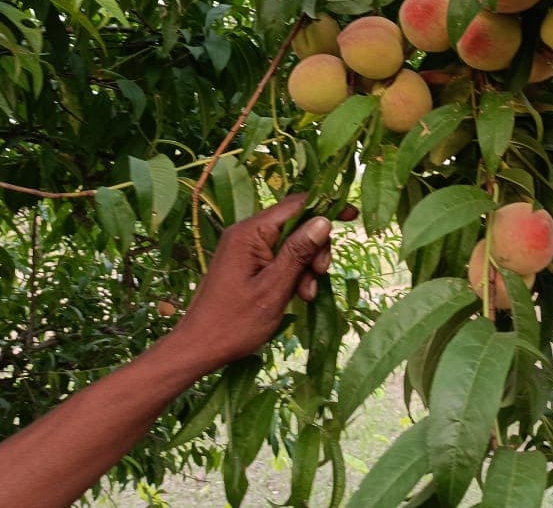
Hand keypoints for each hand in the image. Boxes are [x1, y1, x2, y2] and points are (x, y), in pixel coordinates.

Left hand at [164, 193, 355, 375]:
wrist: (198, 347)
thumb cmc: (234, 322)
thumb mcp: (274, 288)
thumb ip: (298, 252)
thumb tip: (324, 220)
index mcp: (250, 233)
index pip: (296, 205)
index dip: (326, 208)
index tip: (354, 218)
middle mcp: (246, 233)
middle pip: (296, 224)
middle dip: (315, 249)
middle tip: (319, 276)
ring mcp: (245, 248)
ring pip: (291, 243)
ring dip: (305, 266)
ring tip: (305, 295)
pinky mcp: (246, 262)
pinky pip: (278, 257)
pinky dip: (292, 273)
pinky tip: (296, 295)